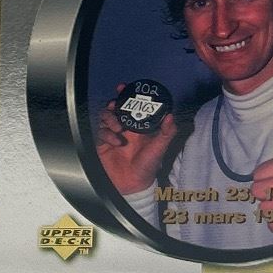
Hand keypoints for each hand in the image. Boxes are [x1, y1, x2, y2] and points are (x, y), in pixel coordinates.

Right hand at [95, 82, 177, 196]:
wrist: (132, 185)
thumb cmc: (147, 167)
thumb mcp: (159, 149)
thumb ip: (166, 133)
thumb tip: (171, 116)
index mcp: (138, 127)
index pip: (132, 107)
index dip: (127, 96)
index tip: (124, 87)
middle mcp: (125, 129)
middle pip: (115, 109)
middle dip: (115, 104)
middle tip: (116, 104)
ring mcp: (113, 135)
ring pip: (106, 117)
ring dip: (110, 118)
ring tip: (118, 127)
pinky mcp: (103, 143)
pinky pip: (101, 132)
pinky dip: (107, 134)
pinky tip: (115, 142)